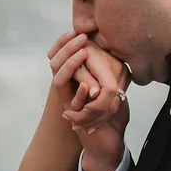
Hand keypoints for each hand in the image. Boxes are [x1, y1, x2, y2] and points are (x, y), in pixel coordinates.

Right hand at [48, 33, 129, 170]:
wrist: (110, 140)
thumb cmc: (112, 113)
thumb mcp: (115, 85)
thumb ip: (110, 69)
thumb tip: (113, 49)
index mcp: (74, 78)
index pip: (60, 55)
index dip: (65, 43)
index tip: (77, 30)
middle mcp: (67, 89)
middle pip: (55, 63)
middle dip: (66, 48)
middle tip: (79, 37)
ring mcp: (69, 103)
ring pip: (59, 80)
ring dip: (70, 65)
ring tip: (82, 54)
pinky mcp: (74, 118)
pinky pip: (71, 103)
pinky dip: (79, 93)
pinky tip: (88, 85)